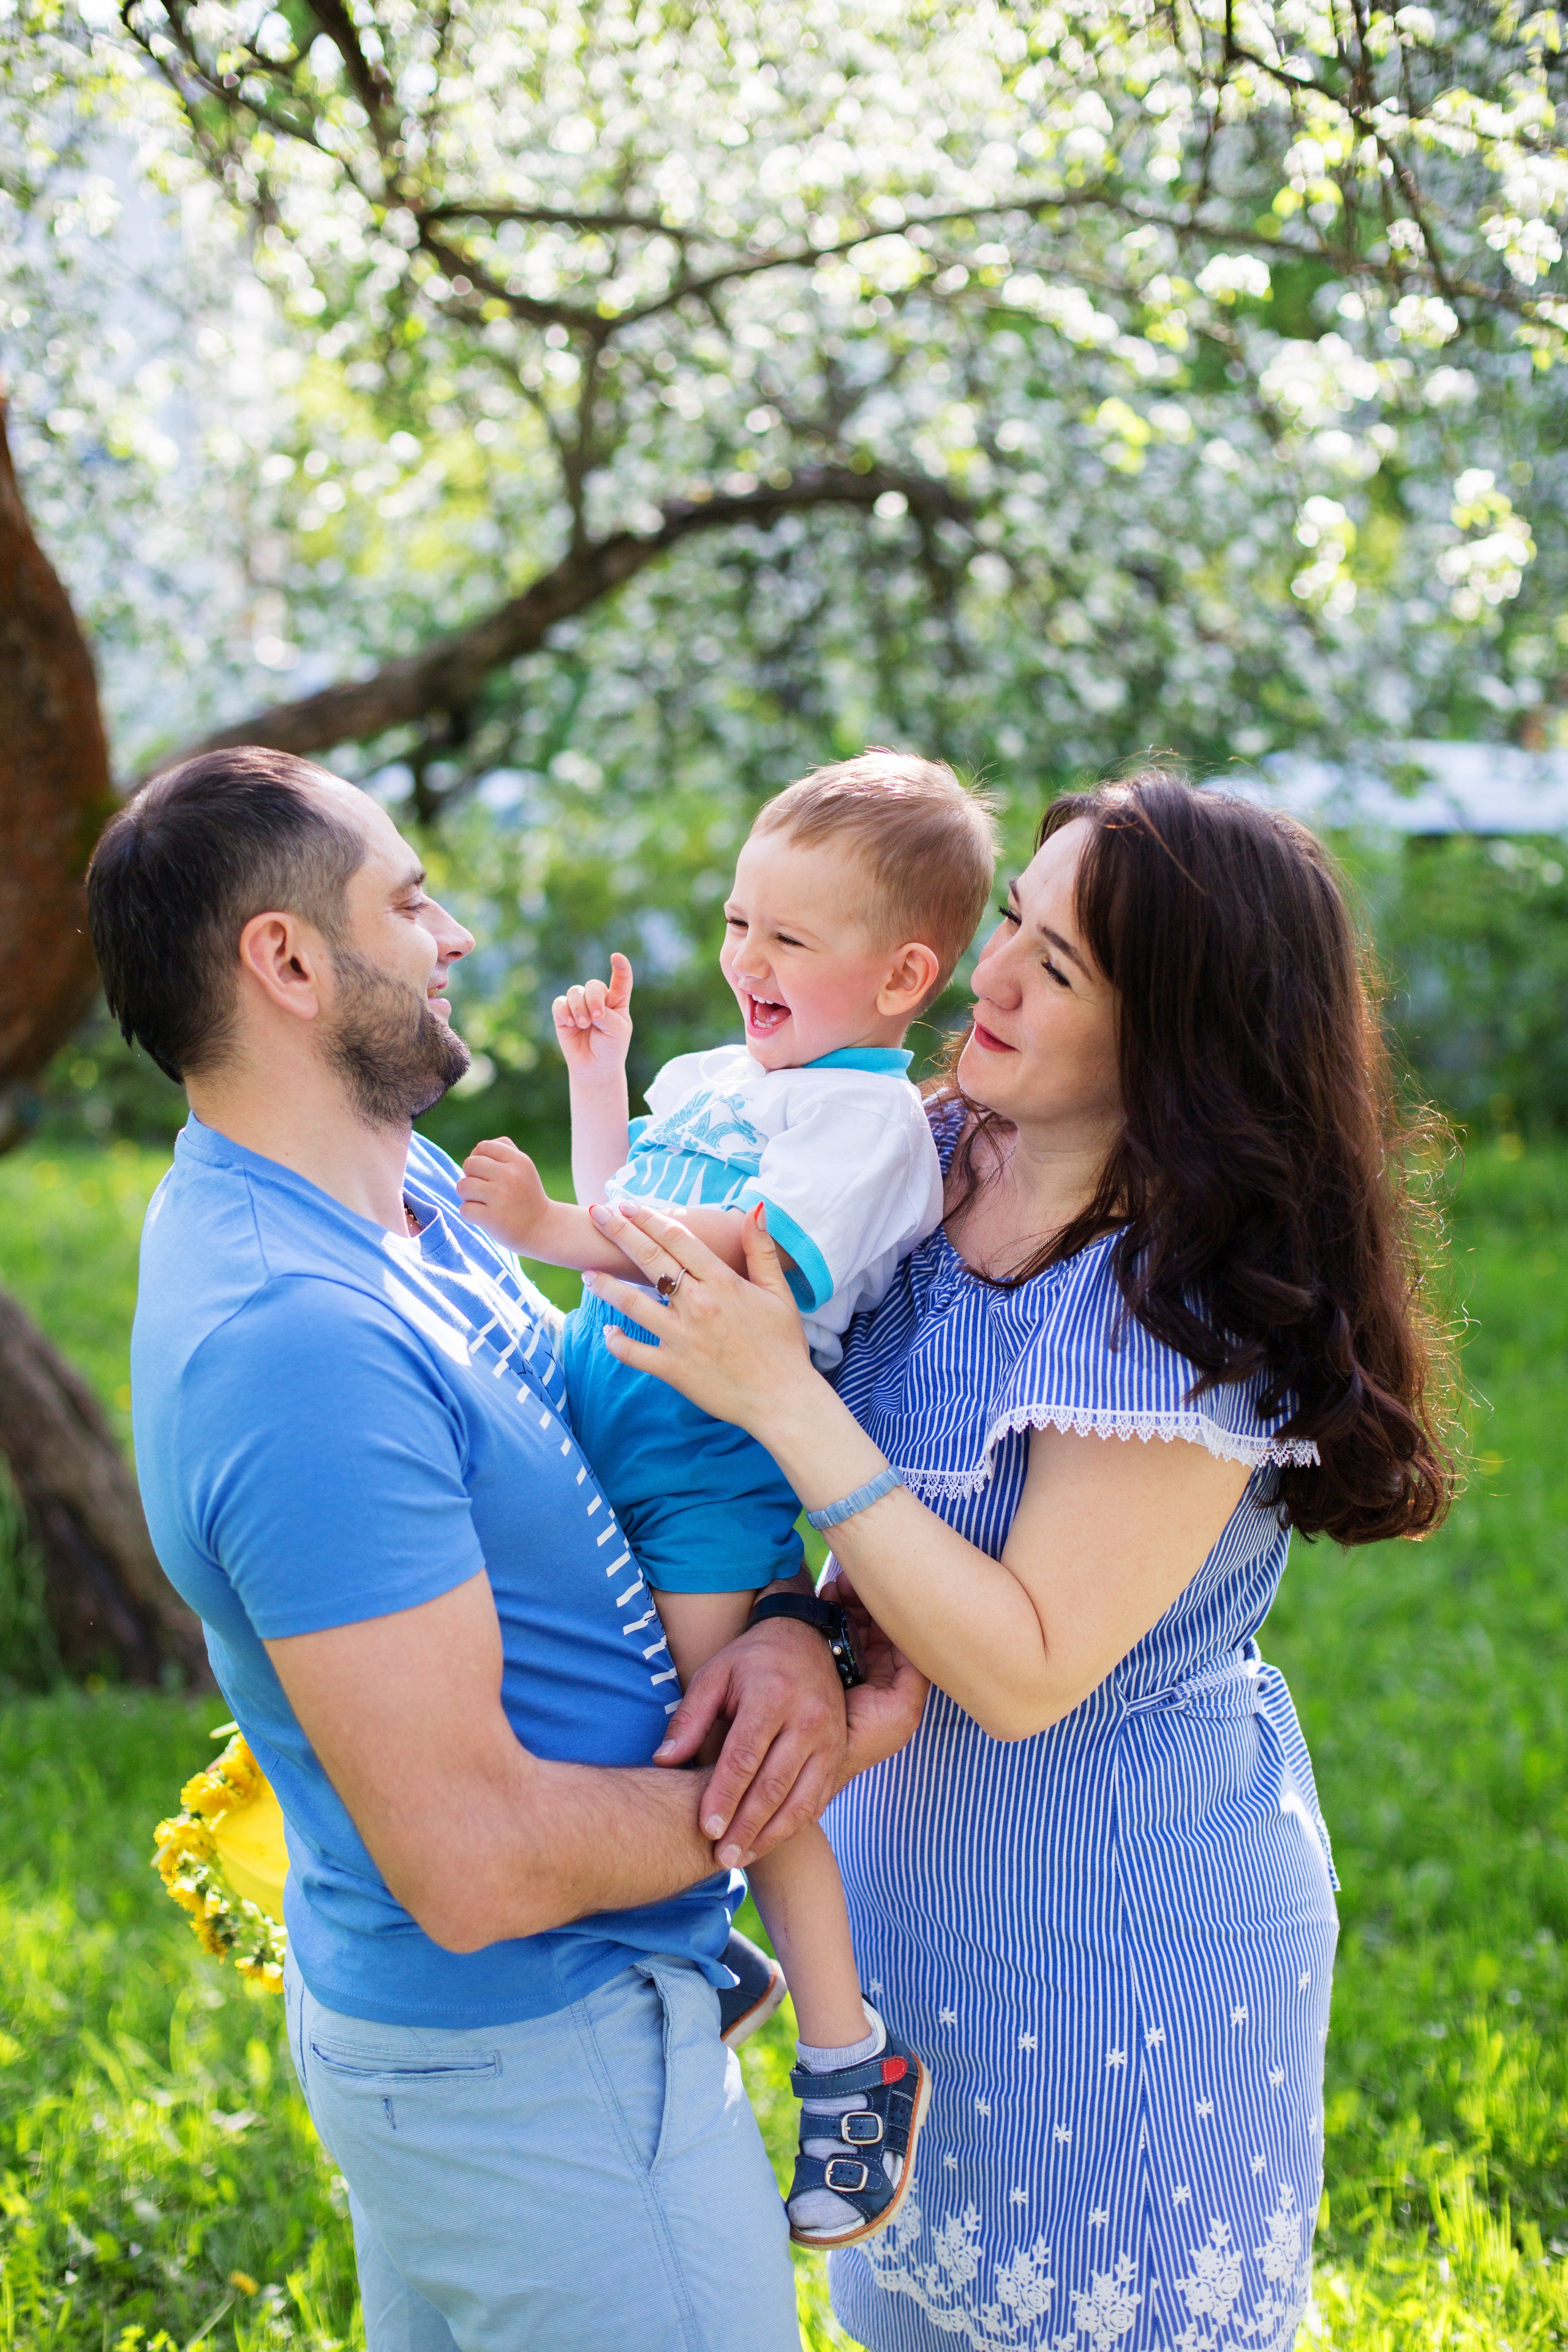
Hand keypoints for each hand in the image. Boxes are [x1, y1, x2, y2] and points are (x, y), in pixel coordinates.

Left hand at [458, 1137, 550, 1250]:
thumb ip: (505, 1151)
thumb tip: (477, 1149)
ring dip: (468, 1197)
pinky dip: (470, 1215)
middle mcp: (510, 1175)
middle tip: (484, 1190)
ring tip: (482, 1203)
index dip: (478, 1158)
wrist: (542, 1229)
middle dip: (471, 1177)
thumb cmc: (526, 1197)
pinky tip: (483, 1217)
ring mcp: (501, 1197)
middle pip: (469, 1164)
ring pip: (462, 1186)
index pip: (483, 1147)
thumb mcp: (524, 1168)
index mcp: (519, 1160)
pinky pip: (464, 1209)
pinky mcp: (493, 1218)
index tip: (486, 1173)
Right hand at [553, 952, 633, 1081]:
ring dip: (579, 1007)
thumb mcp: (617, 1030)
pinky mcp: (563, 1015)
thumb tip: (584, 1007)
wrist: (595, 1067)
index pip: (621, 980)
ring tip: (583, 1024)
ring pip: (575, 992)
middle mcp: (598, 1000)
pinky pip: (560, 1003)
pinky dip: (564, 1010)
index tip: (616, 957)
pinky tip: (570, 1022)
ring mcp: (580, 1006)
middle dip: (594, 999)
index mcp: (617, 1001)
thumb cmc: (611, 1048)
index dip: (620, 968)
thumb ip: (606, 1014)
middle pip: (594, 985)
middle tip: (597, 1018)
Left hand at [582, 1197, 814, 1437]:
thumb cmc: (783, 1345)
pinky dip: (616, 1342)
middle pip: (650, 1260)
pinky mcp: (672, 1369)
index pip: (678, 1240)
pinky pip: (634, 1353)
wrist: (782, 1400)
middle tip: (596, 1213)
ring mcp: (681, 1338)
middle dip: (620, 1232)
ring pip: (632, 1304)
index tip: (628, 1204)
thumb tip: (755, 1208)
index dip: (650, 1218)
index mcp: (723, 1284)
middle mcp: (698, 1305)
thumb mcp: (779, 1292)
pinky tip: (607, 1331)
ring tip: (587, 1271)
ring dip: (606, 1285)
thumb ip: (761, 1249)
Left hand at [653, 1613, 846, 1866]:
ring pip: (801, 1799)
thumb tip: (664, 1760)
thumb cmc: (751, 1661)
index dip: (724, 1796)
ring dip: (771, 1836)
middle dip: (746, 1827)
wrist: (808, 1640)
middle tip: (721, 1858)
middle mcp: (807, 1719)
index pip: (745, 1757)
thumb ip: (689, 1718)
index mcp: (772, 1696)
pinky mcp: (840, 1752)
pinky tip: (769, 1841)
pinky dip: (795, 1825)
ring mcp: (829, 1738)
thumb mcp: (714, 1675)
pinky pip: (819, 1798)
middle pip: (774, 1785)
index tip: (706, 1829)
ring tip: (742, 1859)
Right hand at [833, 1572, 929, 1780]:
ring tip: (837, 1587)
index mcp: (893, 1674)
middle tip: (853, 1583)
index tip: (885, 1587)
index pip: (899, 1632)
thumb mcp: (903, 1708)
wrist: (818, 1753)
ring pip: (854, 1618)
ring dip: (849, 1601)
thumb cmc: (865, 1737)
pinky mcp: (823, 1654)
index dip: (893, 1609)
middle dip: (868, 1600)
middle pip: (877, 1621)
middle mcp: (873, 1662)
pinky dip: (831, 1608)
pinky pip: (832, 1622)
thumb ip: (916, 1674)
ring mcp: (847, 1657)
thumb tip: (924, 1635)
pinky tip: (828, 1595)